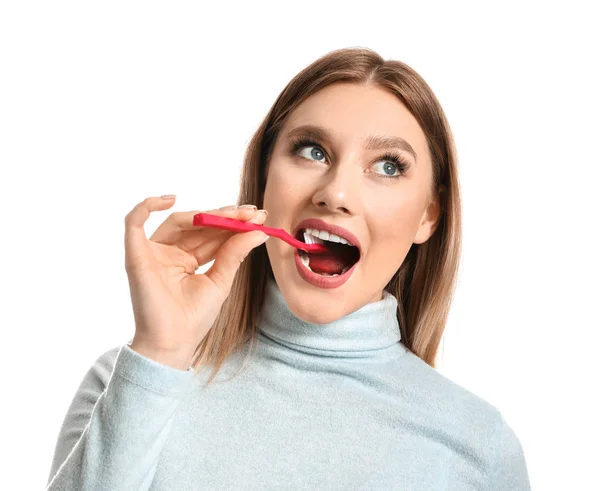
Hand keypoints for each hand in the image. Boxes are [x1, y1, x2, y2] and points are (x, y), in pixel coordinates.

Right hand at [124, 196, 268, 368]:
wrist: (173, 343)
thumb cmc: (194, 319)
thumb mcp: (220, 281)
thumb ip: (235, 254)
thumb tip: (259, 231)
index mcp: (187, 259)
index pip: (212, 234)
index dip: (234, 224)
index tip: (260, 217)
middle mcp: (170, 252)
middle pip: (197, 225)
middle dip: (226, 217)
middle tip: (253, 213)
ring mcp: (153, 252)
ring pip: (177, 221)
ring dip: (206, 214)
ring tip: (235, 213)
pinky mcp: (136, 254)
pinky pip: (133, 222)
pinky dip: (146, 206)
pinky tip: (169, 199)